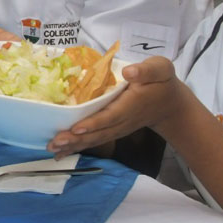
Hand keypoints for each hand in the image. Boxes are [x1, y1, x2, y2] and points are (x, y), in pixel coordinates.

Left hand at [47, 56, 183, 156]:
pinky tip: (61, 152)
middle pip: (99, 132)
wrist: (169, 104)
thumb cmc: (161, 82)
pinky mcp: (113, 130)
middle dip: (77, 138)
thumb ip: (147, 70)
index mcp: (131, 104)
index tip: (77, 127)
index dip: (94, 123)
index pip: (111, 116)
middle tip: (55, 142)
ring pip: (95, 139)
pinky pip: (95, 140)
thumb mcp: (160, 69)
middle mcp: (123, 120)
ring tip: (53, 148)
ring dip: (74, 145)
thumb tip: (129, 72)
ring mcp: (118, 128)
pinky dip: (78, 147)